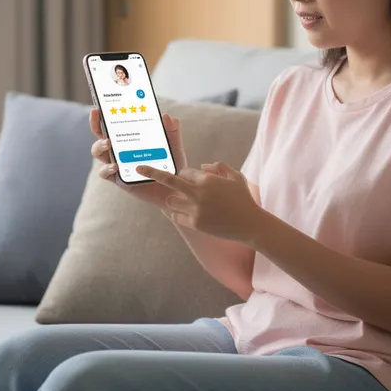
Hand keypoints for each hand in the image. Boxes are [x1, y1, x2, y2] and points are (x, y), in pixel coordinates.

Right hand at [89, 108, 188, 209]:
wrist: (175, 191)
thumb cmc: (172, 167)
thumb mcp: (174, 147)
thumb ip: (172, 132)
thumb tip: (167, 116)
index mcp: (130, 139)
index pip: (113, 124)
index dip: (104, 114)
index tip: (100, 105)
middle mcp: (120, 150)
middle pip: (100, 135)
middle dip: (95, 124)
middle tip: (97, 114)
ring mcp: (117, 164)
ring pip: (98, 153)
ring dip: (100, 145)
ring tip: (109, 143)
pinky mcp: (118, 179)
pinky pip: (105, 173)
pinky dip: (107, 168)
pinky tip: (115, 165)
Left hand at [136, 162, 264, 243]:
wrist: (250, 224)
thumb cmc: (243, 199)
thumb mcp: (235, 176)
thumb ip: (219, 166)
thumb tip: (202, 166)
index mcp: (207, 179)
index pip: (185, 172)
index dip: (187, 174)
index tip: (191, 179)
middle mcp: (198, 193)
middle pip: (168, 180)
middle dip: (151, 172)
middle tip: (139, 168)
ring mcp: (195, 210)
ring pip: (171, 201)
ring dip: (174, 199)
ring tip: (182, 201)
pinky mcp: (195, 224)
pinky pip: (177, 216)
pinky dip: (178, 214)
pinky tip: (184, 213)